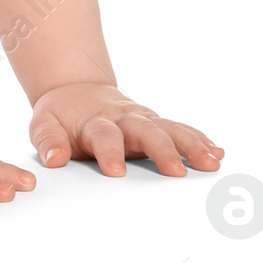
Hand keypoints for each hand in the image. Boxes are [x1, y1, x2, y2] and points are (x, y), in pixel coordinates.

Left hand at [29, 82, 223, 176]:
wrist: (75, 90)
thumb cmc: (62, 115)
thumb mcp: (45, 124)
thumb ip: (49, 141)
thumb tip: (54, 159)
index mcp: (95, 121)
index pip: (104, 135)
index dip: (109, 152)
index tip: (115, 171)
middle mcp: (124, 118)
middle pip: (145, 130)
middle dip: (161, 150)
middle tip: (176, 171)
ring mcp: (143, 120)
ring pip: (170, 129)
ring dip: (191, 145)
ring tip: (211, 162)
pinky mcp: (157, 124)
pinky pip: (180, 130)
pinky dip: (199, 140)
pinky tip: (217, 153)